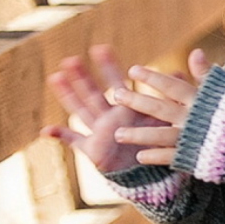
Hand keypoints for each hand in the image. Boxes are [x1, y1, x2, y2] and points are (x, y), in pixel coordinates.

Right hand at [42, 44, 163, 174]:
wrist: (152, 176)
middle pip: (93, 93)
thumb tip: (179, 70)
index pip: (115, 84)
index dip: (108, 67)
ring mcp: (99, 132)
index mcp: (127, 110)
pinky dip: (60, 135)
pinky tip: (45, 129)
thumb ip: (170, 95)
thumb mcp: (165, 118)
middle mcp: (110, 118)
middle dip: (83, 76)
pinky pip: (74, 141)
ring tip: (55, 77)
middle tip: (71, 58)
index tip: (102, 48)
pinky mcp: (92, 150)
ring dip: (68, 94)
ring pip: (80, 109)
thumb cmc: (159, 146)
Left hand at [103, 50, 212, 167]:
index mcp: (203, 101)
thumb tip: (195, 52)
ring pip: (161, 136)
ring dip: (139, 135)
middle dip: (137, 101)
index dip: (153, 77)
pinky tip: (140, 157)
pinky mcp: (197, 158)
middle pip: (160, 109)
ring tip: (118, 134)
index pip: (173, 86)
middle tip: (116, 95)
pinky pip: (173, 158)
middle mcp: (195, 119)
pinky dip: (157, 157)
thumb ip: (207, 75)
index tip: (133, 70)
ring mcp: (195, 140)